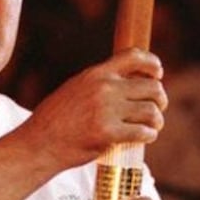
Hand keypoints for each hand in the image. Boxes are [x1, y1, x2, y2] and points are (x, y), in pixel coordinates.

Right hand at [17, 48, 167, 172]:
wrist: (39, 143)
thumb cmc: (55, 120)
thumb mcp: (75, 89)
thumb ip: (98, 84)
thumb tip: (125, 85)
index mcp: (95, 74)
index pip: (134, 56)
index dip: (153, 64)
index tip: (158, 74)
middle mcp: (104, 88)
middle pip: (151, 87)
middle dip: (160, 99)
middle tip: (157, 110)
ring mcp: (107, 110)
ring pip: (151, 111)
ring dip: (157, 121)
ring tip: (152, 127)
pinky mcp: (108, 133)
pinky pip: (143, 132)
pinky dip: (149, 135)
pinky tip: (145, 137)